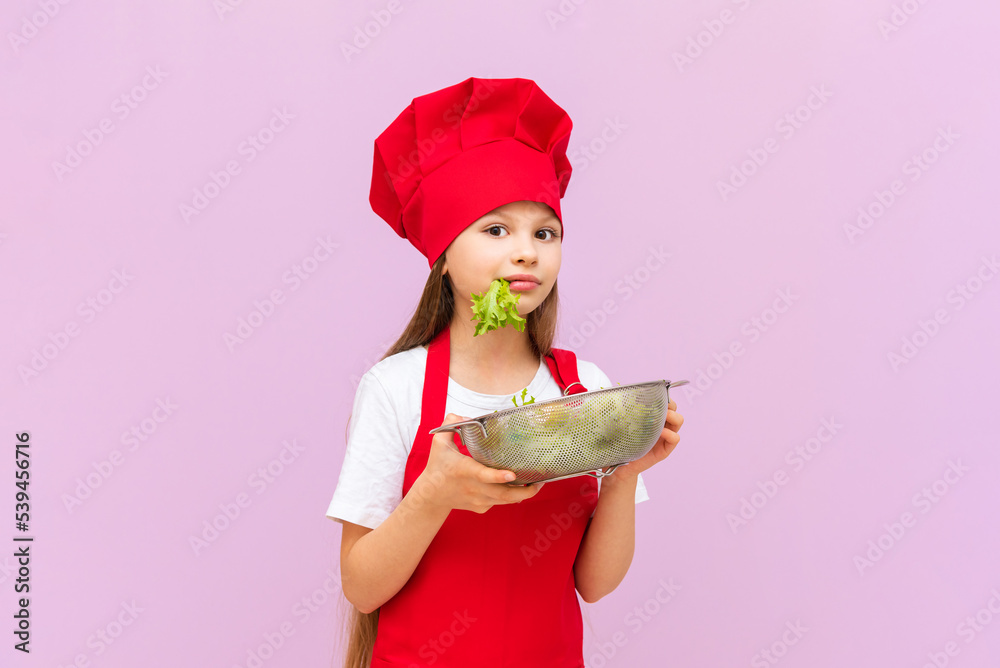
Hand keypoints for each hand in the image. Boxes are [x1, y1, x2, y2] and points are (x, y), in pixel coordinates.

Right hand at [414, 413, 544, 513]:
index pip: (483, 476)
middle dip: (526, 491)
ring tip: (537, 484)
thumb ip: (451, 424)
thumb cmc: (437, 467)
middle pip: (504, 494)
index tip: (512, 474)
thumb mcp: (439, 442)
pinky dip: (510, 496)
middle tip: (540, 481)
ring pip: (506, 501)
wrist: (431, 496)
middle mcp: (474, 488)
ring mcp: (479, 500)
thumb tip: (466, 417)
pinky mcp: (482, 507)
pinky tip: (517, 487)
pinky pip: (500, 502)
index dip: (499, 476)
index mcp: (465, 471)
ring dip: (523, 494)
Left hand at [603, 400, 683, 480]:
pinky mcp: (664, 449)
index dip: (663, 396)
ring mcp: (664, 437)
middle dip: (670, 403)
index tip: (656, 394)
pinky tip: (660, 433)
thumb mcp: (617, 423)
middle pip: (674, 408)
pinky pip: (675, 438)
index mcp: (651, 416)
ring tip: (662, 417)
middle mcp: (660, 425)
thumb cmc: (618, 444)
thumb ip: (620, 409)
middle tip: (661, 405)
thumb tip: (616, 390)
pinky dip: (670, 434)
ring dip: (673, 416)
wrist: (618, 467)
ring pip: (678, 421)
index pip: (664, 401)